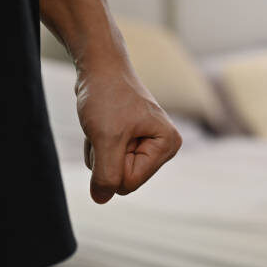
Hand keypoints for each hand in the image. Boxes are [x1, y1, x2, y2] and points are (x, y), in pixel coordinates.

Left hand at [76, 65, 181, 203]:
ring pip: (114, 170)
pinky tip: (103, 124)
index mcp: (167, 145)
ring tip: (104, 123)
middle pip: (124, 178)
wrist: (100, 67)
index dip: (112, 163)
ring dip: (99, 150)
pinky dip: (99, 145)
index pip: (131, 181)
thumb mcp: (106, 138)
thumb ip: (106, 174)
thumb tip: (102, 199)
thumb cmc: (108, 96)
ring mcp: (149, 144)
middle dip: (106, 157)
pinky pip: (110, 159)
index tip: (112, 133)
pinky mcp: (134, 141)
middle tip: (106, 128)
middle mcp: (164, 146)